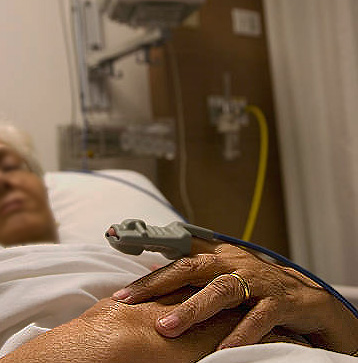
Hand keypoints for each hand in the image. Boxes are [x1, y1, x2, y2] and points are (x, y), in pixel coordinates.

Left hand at [111, 239, 357, 354]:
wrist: (308, 297)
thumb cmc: (259, 288)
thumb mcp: (226, 277)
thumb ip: (196, 274)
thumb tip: (155, 274)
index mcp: (219, 257)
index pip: (178, 259)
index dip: (148, 267)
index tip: (121, 283)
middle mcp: (234, 263)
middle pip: (191, 268)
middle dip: (158, 284)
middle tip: (128, 302)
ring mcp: (257, 280)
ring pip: (220, 289)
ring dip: (192, 308)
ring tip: (166, 326)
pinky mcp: (281, 301)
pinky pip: (257, 318)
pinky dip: (239, 333)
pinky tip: (222, 350)